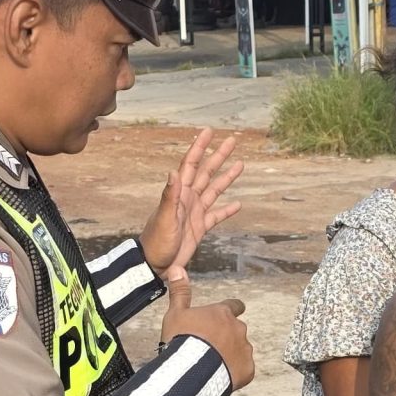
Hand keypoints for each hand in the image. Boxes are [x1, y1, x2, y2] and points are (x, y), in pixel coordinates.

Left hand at [140, 130, 244, 276]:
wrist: (155, 264)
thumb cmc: (157, 241)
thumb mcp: (164, 218)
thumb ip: (170, 196)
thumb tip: (174, 172)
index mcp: (179, 193)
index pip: (191, 164)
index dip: (200, 147)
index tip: (209, 132)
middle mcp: (188, 199)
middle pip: (206, 172)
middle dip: (219, 156)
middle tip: (232, 141)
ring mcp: (195, 212)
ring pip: (214, 190)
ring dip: (227, 177)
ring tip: (240, 164)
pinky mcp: (200, 227)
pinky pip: (217, 215)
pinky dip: (227, 209)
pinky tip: (238, 204)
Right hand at [159, 272, 251, 389]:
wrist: (191, 370)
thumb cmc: (182, 340)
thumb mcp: (176, 314)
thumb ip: (180, 292)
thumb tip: (177, 269)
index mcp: (222, 314)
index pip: (234, 306)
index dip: (231, 310)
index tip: (227, 314)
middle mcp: (238, 329)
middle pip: (236, 330)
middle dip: (227, 337)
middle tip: (209, 347)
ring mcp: (245, 349)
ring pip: (241, 350)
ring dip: (231, 355)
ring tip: (213, 364)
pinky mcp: (248, 369)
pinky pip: (244, 369)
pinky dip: (235, 372)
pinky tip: (221, 376)